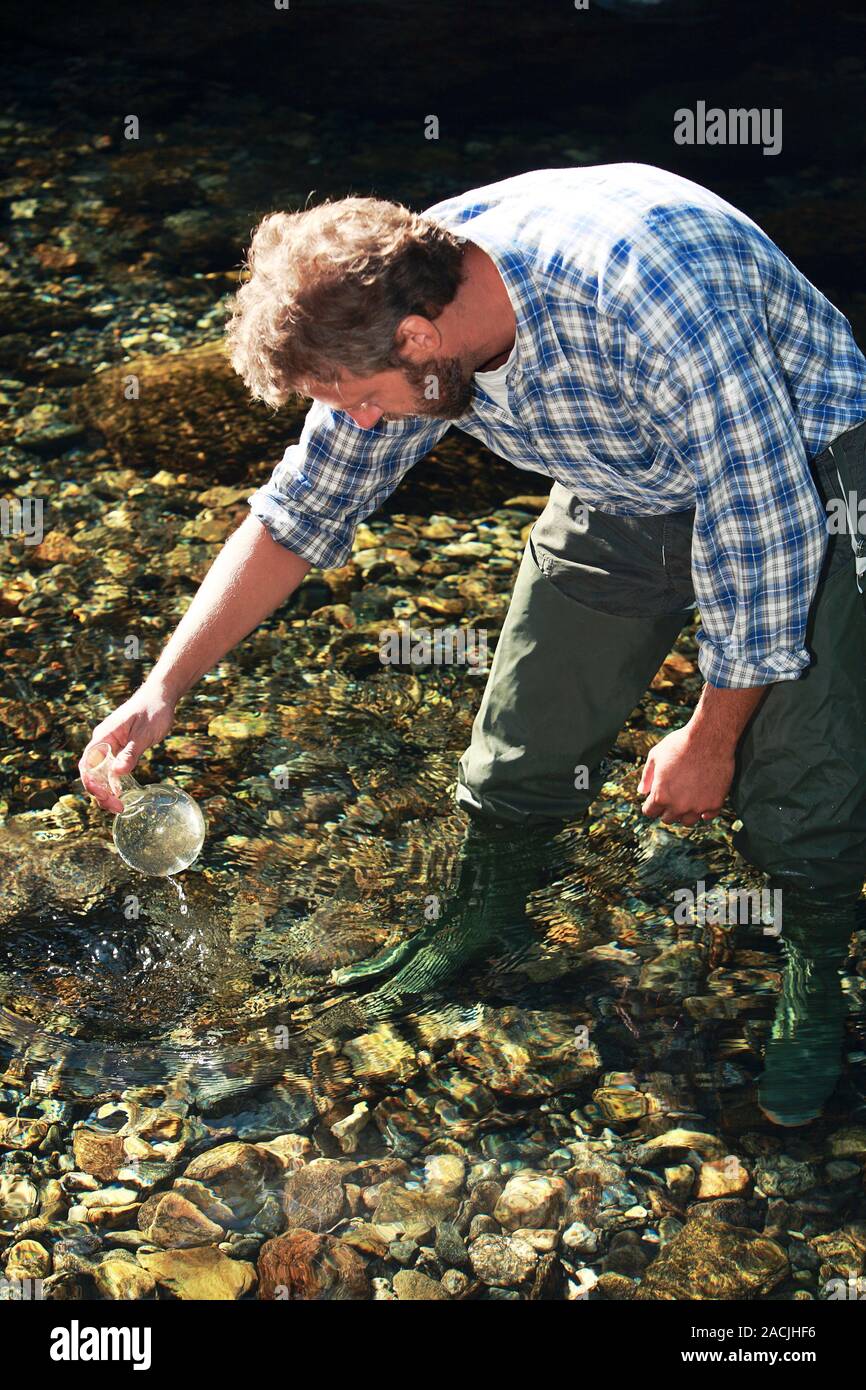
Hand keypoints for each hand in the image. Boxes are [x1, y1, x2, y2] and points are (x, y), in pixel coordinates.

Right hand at [78, 679, 176, 812]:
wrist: (161, 696)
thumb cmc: (153, 711)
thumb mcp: (144, 733)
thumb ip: (131, 753)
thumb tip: (117, 773)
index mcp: (103, 737)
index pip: (88, 764)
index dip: (91, 783)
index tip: (103, 796)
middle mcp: (103, 742)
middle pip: (92, 772)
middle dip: (100, 792)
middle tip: (116, 807)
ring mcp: (110, 746)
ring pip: (101, 772)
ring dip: (106, 791)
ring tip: (118, 807)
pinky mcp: (120, 748)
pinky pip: (111, 769)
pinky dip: (114, 783)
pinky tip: (121, 794)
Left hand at [638, 722, 733, 826]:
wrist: (709, 738)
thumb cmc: (680, 744)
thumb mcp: (655, 756)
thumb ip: (647, 776)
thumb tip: (642, 791)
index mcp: (661, 796)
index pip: (650, 812)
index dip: (650, 805)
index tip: (654, 799)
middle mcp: (679, 806)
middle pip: (668, 818)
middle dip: (667, 809)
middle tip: (672, 795)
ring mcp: (698, 807)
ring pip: (688, 821)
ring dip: (685, 813)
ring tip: (686, 799)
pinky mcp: (715, 803)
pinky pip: (708, 816)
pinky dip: (704, 811)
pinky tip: (702, 800)